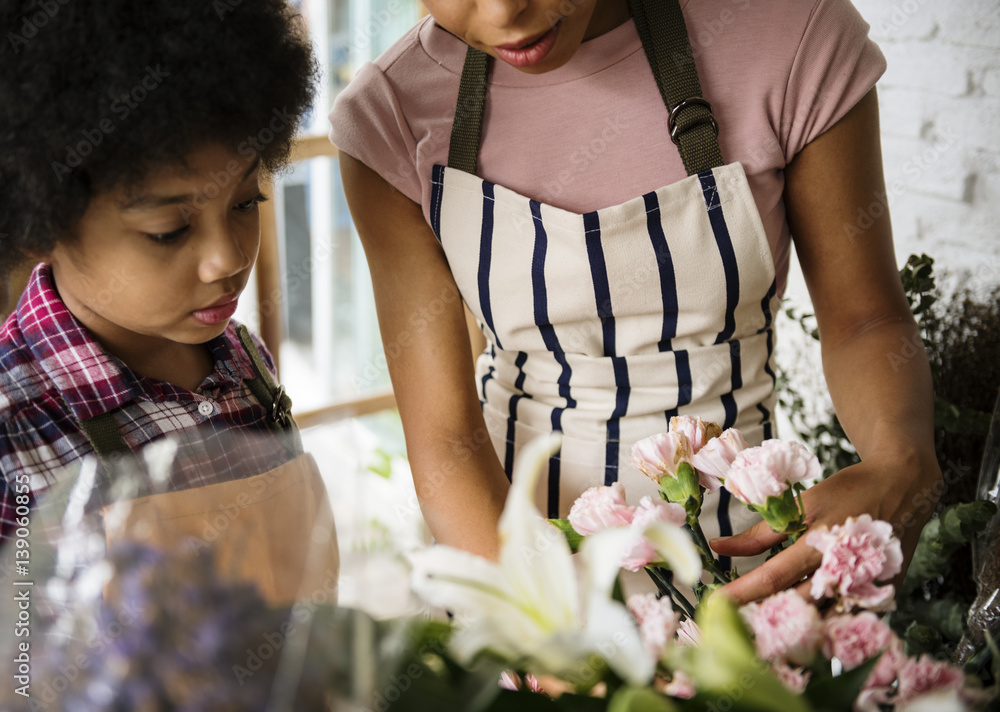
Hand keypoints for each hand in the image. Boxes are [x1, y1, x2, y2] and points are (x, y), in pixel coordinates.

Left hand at [710, 452, 942, 604]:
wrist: (905, 487)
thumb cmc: (850, 491)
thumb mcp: (803, 505)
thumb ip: (762, 533)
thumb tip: (719, 546)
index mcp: (821, 545)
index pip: (772, 578)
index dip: (742, 593)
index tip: (714, 604)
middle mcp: (844, 573)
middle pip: (796, 606)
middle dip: (762, 615)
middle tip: (733, 619)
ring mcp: (866, 589)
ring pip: (820, 618)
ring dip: (790, 622)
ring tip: (760, 621)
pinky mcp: (880, 596)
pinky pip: (844, 616)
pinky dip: (819, 618)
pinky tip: (799, 618)